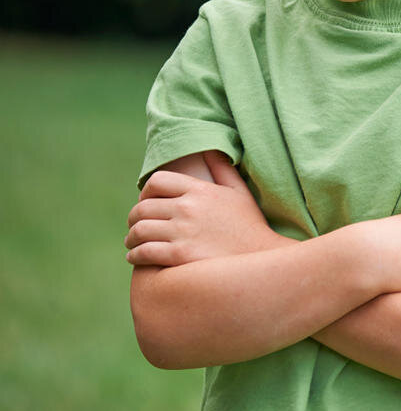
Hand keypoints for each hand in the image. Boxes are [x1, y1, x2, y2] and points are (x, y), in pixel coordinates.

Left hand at [126, 156, 284, 266]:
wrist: (260, 261)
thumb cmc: (249, 226)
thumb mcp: (239, 192)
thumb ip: (222, 168)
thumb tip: (209, 150)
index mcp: (200, 190)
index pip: (158, 181)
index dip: (146, 191)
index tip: (146, 201)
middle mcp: (188, 207)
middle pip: (143, 207)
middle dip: (134, 217)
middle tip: (135, 225)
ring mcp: (183, 232)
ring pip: (139, 230)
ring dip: (131, 237)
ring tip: (133, 243)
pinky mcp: (178, 255)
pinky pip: (143, 252)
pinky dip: (134, 255)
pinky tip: (137, 257)